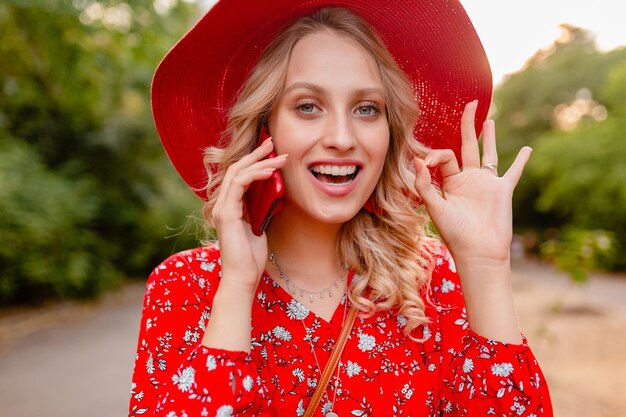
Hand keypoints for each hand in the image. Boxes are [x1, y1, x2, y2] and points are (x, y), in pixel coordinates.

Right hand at [211, 138, 287, 294]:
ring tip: (279, 156)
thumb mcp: (260, 226)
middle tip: (273, 142)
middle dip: (256, 154)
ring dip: (260, 162)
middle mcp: (222, 204)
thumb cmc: (251, 257)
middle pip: (236, 168)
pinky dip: (255, 175)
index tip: (272, 152)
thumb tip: (274, 192)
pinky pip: (240, 185)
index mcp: (230, 206)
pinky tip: (270, 172)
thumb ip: (261, 208)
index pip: (238, 175)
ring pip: (238, 173)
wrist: (242, 278)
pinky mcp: (226, 213)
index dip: (254, 161)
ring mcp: (222, 208)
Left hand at [413, 101, 531, 265]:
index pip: (444, 157)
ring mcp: (486, 184)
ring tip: (488, 120)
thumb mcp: (436, 208)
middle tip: (469, 104)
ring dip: (489, 137)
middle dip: (467, 125)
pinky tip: (528, 149)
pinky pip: (513, 172)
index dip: (435, 155)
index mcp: (450, 182)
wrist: (479, 252)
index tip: (425, 162)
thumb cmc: (455, 234)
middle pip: (467, 146)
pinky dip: (522, 161)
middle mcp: (468, 180)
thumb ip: (425, 185)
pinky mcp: (503, 190)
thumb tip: (418, 159)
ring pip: (488, 154)